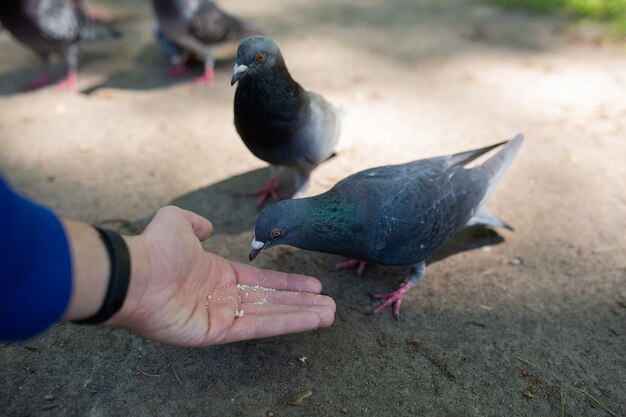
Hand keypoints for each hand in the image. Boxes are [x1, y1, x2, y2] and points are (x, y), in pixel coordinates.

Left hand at [107, 206, 334, 345]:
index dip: (289, 283)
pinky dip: (286, 323)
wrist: (135, 273)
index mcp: (218, 274)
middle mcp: (224, 297)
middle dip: (302, 302)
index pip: (263, 281)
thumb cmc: (155, 248)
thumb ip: (195, 223)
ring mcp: (222, 316)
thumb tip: (206, 227)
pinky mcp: (218, 333)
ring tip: (330, 314)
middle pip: (272, 300)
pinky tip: (310, 319)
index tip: (314, 284)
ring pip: (271, 315)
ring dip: (301, 314)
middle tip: (330, 304)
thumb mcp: (178, 221)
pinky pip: (258, 327)